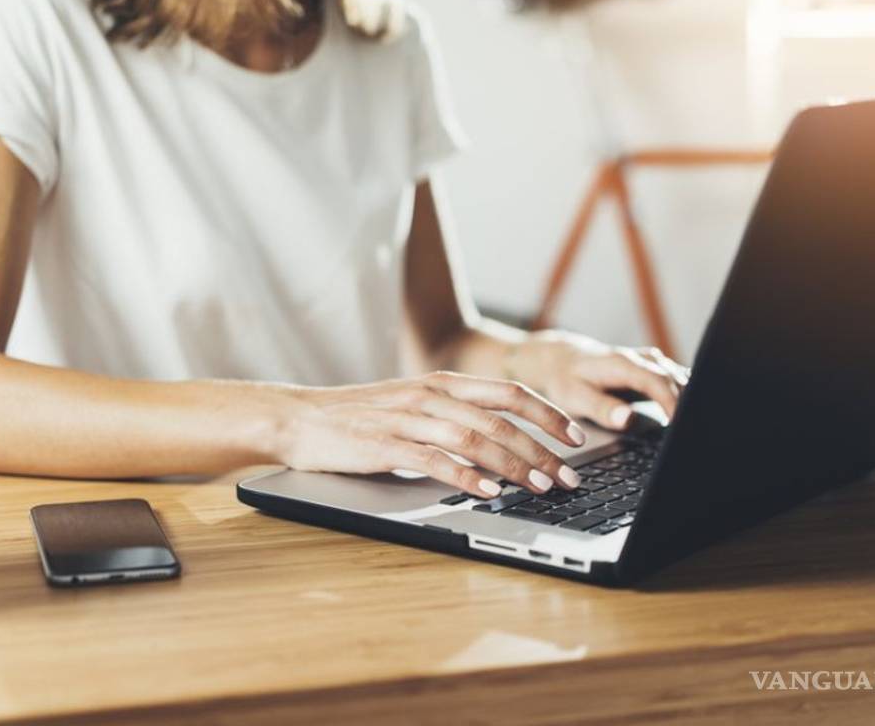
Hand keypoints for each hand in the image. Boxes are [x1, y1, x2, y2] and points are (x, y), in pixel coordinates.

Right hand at [275, 372, 588, 497]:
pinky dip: (466, 477)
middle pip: (501, 420)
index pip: (509, 393)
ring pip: (475, 439)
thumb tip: (501, 442)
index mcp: (441, 384)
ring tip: (540, 487)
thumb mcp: (412, 406)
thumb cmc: (357, 418)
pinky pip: (434, 460)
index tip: (576, 438)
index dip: (548, 414)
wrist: (299, 418)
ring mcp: (408, 419)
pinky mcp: (386, 445)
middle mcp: (430, 396)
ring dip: (514, 465)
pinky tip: (488, 491)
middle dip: (542, 449)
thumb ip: (452, 417)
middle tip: (569, 475)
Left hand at [503, 331, 688, 430]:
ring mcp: (649, 362)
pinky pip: (676, 380)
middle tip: (698, 433)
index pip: (658, 382)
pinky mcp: (652, 369)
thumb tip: (627, 419)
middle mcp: (641, 359)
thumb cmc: (566, 379)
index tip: (682, 426)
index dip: (673, 403)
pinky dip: (686, 395)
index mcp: (623, 364)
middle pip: (676, 379)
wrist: (561, 359)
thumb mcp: (576, 397)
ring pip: (680, 378)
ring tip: (698, 427)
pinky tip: (691, 415)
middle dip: (691, 404)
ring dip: (692, 399)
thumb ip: (602, 408)